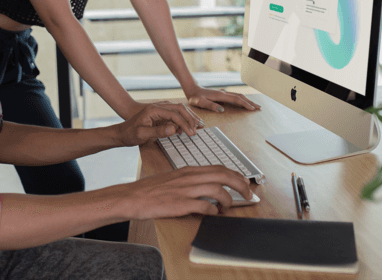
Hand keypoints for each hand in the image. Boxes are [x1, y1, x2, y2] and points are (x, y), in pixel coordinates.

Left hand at [115, 101, 199, 146]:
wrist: (121, 133)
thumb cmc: (130, 134)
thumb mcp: (142, 134)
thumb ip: (158, 131)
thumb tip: (174, 129)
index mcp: (154, 110)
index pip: (175, 114)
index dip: (184, 123)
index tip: (190, 133)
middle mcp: (158, 107)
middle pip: (179, 109)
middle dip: (189, 119)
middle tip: (195, 131)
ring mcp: (159, 110)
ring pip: (178, 110)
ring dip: (187, 118)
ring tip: (194, 128)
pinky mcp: (159, 115)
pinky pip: (174, 114)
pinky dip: (182, 119)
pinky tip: (184, 128)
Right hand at [120, 166, 252, 219]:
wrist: (133, 196)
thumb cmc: (151, 189)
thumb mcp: (174, 178)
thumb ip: (191, 181)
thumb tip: (208, 187)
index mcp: (189, 170)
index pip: (219, 167)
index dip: (235, 174)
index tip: (244, 182)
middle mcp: (189, 177)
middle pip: (223, 175)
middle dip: (241, 184)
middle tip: (248, 194)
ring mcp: (185, 190)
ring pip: (217, 189)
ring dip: (228, 199)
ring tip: (228, 207)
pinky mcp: (180, 204)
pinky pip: (204, 205)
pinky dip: (213, 210)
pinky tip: (213, 213)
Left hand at [185, 86, 261, 112]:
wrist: (192, 89)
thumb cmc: (195, 97)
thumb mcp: (200, 102)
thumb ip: (211, 106)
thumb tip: (222, 109)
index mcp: (220, 96)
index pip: (236, 100)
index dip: (244, 104)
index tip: (252, 109)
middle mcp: (224, 93)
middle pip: (240, 97)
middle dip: (250, 102)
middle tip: (259, 108)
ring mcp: (224, 93)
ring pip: (238, 96)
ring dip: (247, 100)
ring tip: (255, 106)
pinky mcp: (222, 94)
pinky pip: (235, 97)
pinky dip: (242, 100)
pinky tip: (244, 102)